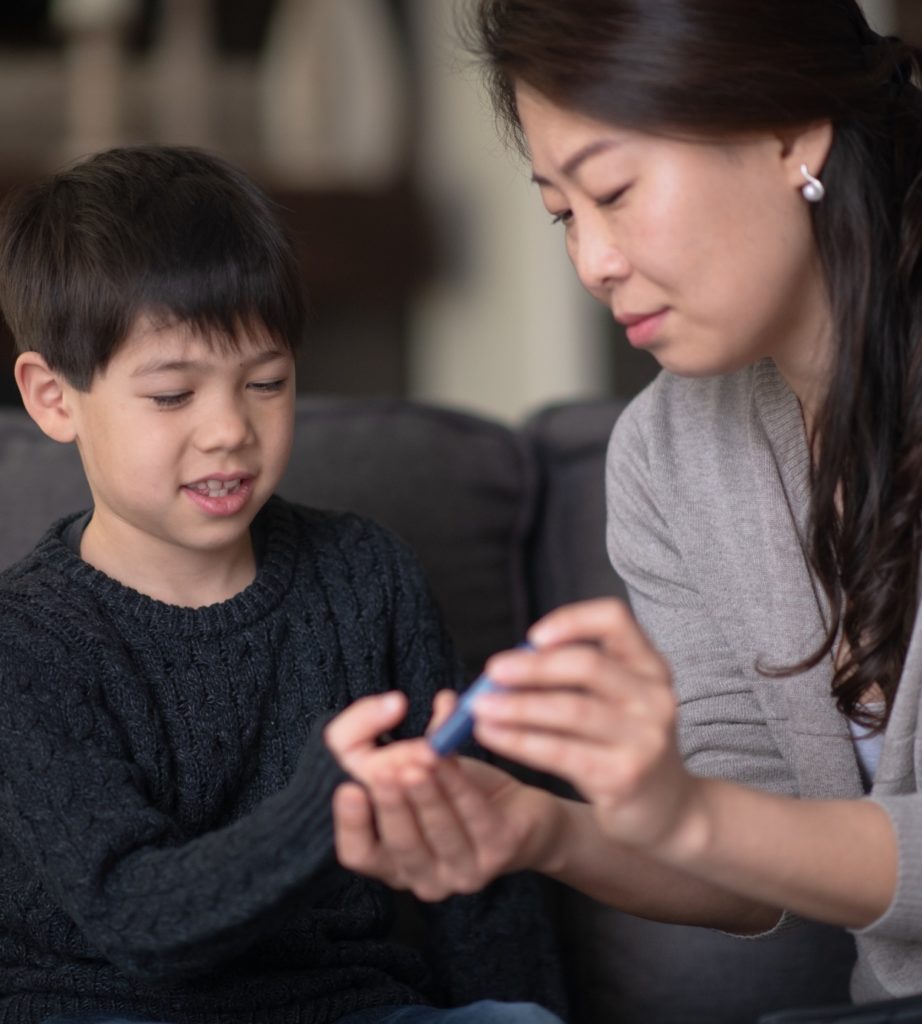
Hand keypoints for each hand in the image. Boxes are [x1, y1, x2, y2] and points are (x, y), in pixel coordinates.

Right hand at [329, 691, 559, 899]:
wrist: (518, 806)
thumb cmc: (453, 787)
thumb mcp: (413, 762)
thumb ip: (392, 735)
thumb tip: (392, 703)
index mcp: (390, 858)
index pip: (358, 854)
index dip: (350, 825)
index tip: (348, 788)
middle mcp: (421, 876)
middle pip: (399, 844)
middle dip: (391, 804)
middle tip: (383, 770)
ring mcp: (462, 873)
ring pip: (439, 832)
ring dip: (427, 794)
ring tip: (419, 759)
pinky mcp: (499, 853)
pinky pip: (475, 816)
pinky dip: (459, 784)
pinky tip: (449, 758)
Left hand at [473, 598, 701, 855]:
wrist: (669, 811)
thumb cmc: (625, 745)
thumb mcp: (620, 700)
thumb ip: (578, 677)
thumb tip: (507, 665)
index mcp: (650, 666)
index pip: (615, 620)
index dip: (572, 620)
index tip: (533, 636)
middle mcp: (654, 696)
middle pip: (587, 665)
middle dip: (533, 667)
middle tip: (492, 671)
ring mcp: (644, 738)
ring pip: (570, 710)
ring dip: (517, 706)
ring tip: (479, 706)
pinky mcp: (624, 776)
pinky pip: (561, 751)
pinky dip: (519, 740)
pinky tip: (492, 735)